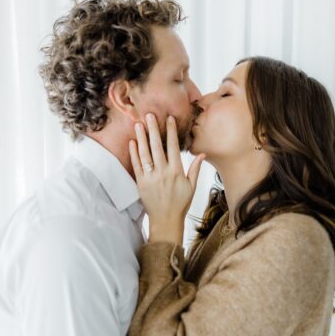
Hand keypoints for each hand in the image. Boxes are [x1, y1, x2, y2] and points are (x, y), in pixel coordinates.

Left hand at [129, 114, 204, 243]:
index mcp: (176, 172)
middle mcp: (163, 173)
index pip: (173, 147)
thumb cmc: (180, 204)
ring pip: (145, 154)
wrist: (166, 220)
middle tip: (149, 115)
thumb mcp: (191, 187)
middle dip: (153, 129)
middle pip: (157, 146)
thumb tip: (202, 154)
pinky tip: (133, 142)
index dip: (170, 131)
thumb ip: (195, 169)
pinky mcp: (141, 183)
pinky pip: (137, 165)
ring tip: (138, 124)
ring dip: (141, 138)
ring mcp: (151, 177)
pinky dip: (134, 153)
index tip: (168, 118)